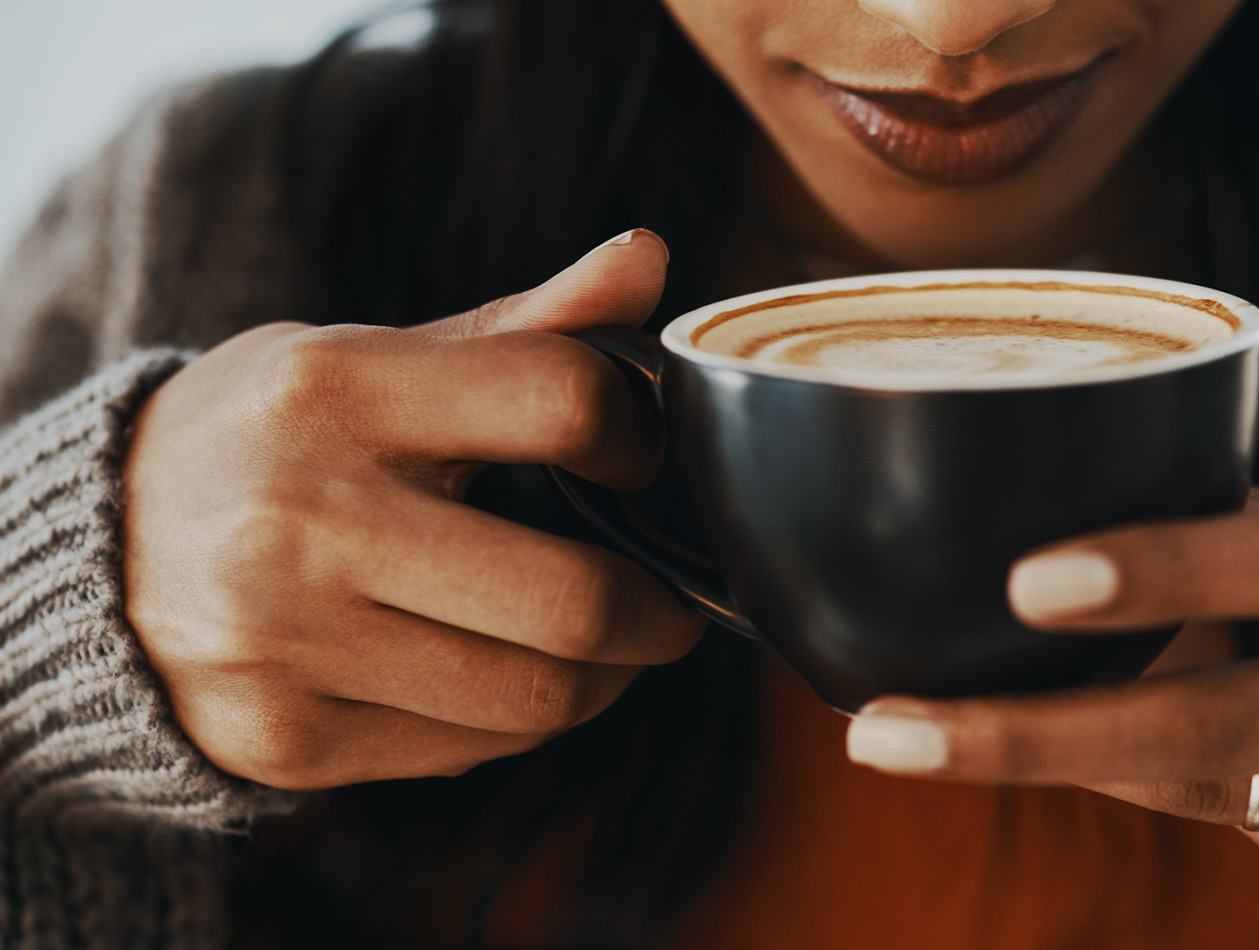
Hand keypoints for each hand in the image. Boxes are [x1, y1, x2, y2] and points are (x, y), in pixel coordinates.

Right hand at [122, 229, 704, 789]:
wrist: (99, 553)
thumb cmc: (275, 437)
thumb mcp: (375, 357)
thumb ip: (523, 324)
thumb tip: (651, 257)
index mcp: (333, 390)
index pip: (562, 401)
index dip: (640, 436)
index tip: (639, 459)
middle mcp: (299, 521)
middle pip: (572, 600)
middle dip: (659, 614)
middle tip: (672, 607)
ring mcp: (284, 644)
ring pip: (536, 700)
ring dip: (606, 680)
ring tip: (603, 647)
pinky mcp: (285, 740)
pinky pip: (472, 750)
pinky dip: (518, 721)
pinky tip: (501, 677)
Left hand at [845, 488, 1258, 920]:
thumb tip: (1073, 506)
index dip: (1173, 568)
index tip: (1028, 581)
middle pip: (1236, 725)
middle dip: (1045, 735)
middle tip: (893, 728)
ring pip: (1220, 795)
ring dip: (1066, 763)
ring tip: (921, 734)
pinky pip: (1249, 834)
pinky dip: (1152, 791)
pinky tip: (1069, 752)